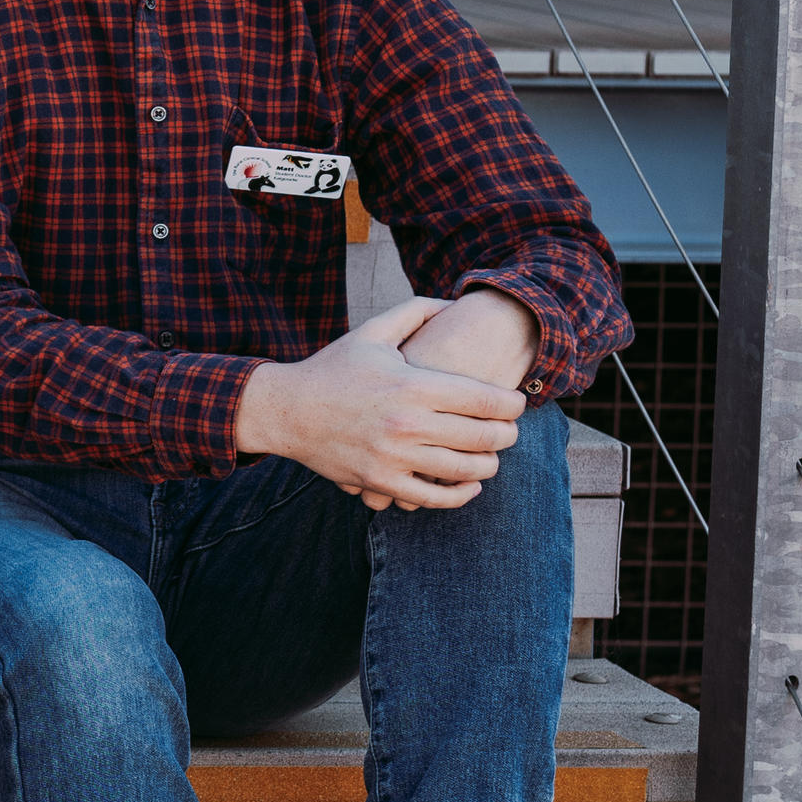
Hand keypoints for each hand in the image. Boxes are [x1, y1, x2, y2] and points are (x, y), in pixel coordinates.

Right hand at [237, 298, 526, 509]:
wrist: (285, 410)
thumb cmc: (332, 369)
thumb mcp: (371, 332)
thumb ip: (415, 312)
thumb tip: (455, 302)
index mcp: (411, 385)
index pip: (486, 400)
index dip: (512, 403)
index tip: (516, 402)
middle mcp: (406, 423)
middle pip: (484, 436)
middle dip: (507, 434)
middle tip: (508, 430)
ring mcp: (393, 456)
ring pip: (466, 470)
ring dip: (489, 464)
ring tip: (490, 456)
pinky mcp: (380, 481)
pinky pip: (434, 498)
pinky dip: (461, 495)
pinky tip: (468, 483)